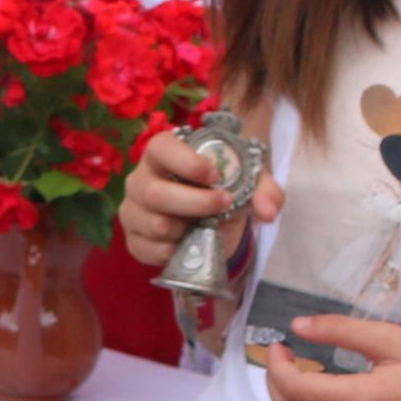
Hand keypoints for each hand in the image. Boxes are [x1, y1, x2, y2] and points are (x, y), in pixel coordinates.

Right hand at [117, 122, 280, 272]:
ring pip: (154, 224)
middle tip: (224, 205)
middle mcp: (140, 179)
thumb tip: (268, 212)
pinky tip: (186, 244)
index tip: (214, 175)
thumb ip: (264, 191)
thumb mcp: (249, 182)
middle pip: (155, 192)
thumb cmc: (221, 187)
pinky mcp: (132, 237)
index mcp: (163, 154)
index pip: (161, 148)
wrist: (207, 214)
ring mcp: (132, 209)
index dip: (186, 161)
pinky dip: (171, 251)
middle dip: (195, 203)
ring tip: (202, 226)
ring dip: (185, 230)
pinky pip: (144, 249)